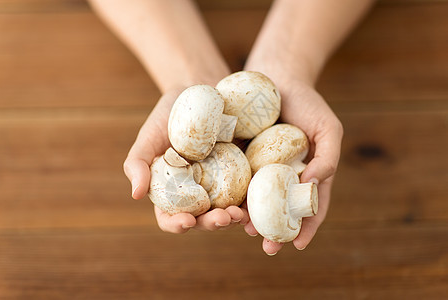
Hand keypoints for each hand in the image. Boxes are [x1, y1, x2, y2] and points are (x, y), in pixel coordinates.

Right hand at [123, 89, 248, 232]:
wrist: (200, 91)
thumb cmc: (168, 116)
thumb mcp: (148, 136)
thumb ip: (137, 164)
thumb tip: (136, 195)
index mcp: (172, 191)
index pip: (170, 217)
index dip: (177, 224)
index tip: (187, 221)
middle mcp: (197, 193)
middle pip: (203, 218)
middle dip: (212, 224)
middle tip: (223, 218)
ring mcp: (221, 184)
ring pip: (227, 210)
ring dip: (234, 218)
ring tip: (240, 214)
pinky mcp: (241, 172)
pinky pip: (247, 191)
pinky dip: (252, 201)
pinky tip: (256, 201)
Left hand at [243, 79, 342, 254]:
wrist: (275, 76)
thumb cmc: (307, 102)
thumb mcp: (328, 128)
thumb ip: (329, 157)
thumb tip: (312, 186)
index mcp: (307, 174)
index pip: (310, 207)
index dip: (306, 228)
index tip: (297, 246)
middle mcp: (283, 176)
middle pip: (280, 210)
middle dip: (275, 232)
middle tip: (268, 247)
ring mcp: (261, 168)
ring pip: (256, 199)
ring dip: (252, 218)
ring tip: (246, 229)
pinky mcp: (240, 157)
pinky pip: (236, 178)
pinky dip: (234, 193)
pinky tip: (228, 203)